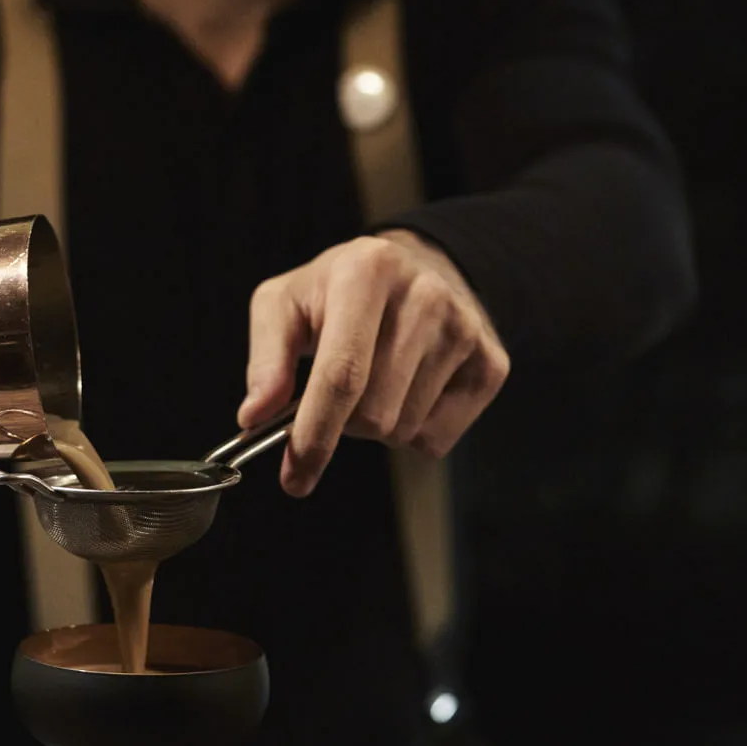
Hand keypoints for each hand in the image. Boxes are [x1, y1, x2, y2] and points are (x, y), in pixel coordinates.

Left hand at [240, 230, 509, 496]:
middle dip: (340, 425)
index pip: (342, 374)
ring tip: (375, 378)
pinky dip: (411, 431)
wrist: (414, 268)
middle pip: (373, 414)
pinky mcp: (491, 364)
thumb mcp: (284, 304)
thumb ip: (265, 359)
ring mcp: (465, 330)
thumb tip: (255, 416)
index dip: (315, 435)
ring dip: (376, 424)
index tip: (294, 477)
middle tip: (334, 394)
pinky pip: (436, 439)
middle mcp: (424, 296)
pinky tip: (407, 387)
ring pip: (403, 430)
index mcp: (365, 271)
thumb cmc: (335, 293)